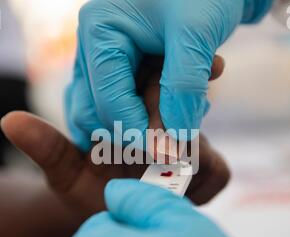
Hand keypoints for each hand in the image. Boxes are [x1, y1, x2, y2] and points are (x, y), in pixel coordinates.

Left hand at [1, 56, 229, 219]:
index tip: (140, 118)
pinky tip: (179, 199)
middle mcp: (165, 122)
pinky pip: (217, 172)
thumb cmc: (86, 187)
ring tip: (164, 183)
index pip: (148, 88)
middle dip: (171, 131)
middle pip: (182, 114)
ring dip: (186, 162)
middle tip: (155, 156)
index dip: (147, 94)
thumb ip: (46, 146)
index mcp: (134, 109)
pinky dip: (201, 187)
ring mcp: (191, 147)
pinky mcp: (208, 171)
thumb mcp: (64, 169)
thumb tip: (10, 122)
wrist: (111, 215)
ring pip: (202, 144)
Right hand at [66, 0, 272, 148]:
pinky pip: (128, 104)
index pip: (109, 101)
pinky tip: (186, 102)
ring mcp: (105, 60)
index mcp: (100, 32)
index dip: (139, 132)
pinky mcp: (122, 69)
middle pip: (105, 111)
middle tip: (187, 127)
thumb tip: (173, 138)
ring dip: (152, 121)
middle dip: (146, 126)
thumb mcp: (195, 35)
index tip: (171, 152)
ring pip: (114, 113)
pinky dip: (156, 112)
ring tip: (195, 106)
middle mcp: (94, 48)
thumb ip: (182, 87)